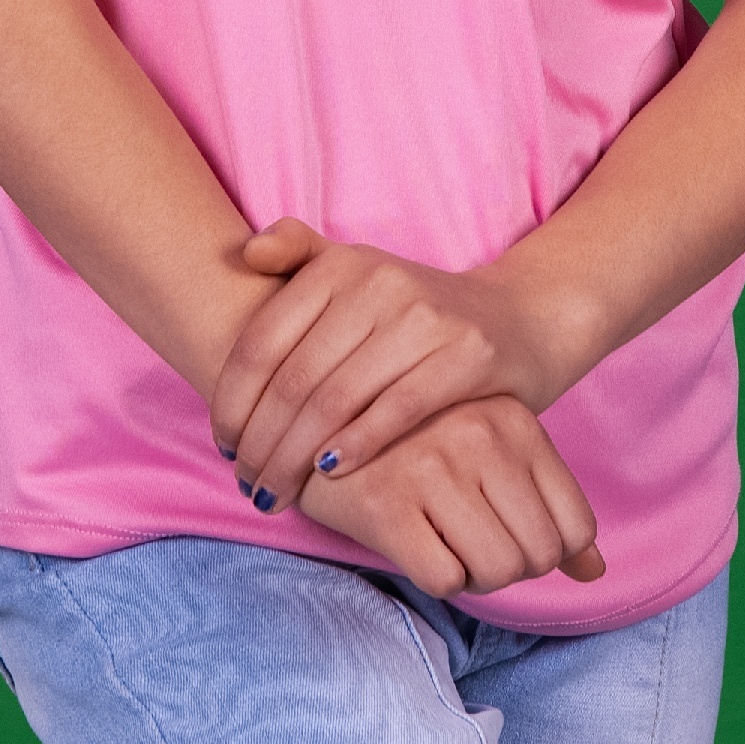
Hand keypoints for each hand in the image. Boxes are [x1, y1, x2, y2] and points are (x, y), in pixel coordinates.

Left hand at [215, 222, 554, 505]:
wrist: (520, 319)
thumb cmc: (418, 313)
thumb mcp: (359, 274)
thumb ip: (300, 254)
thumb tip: (245, 252)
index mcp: (340, 263)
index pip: (262, 341)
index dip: (232, 400)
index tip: (223, 444)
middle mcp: (379, 281)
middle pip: (295, 379)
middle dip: (261, 442)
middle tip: (247, 482)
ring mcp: (425, 317)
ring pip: (336, 401)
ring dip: (295, 457)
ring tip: (277, 491)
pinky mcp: (467, 355)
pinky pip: (394, 411)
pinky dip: (354, 447)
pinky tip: (330, 474)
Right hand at [294, 397, 603, 596]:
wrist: (314, 412)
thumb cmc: (413, 438)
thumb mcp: (491, 449)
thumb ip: (547, 505)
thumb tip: (595, 574)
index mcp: (514, 420)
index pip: (575, 527)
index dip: (549, 552)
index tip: (511, 537)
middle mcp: (480, 438)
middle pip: (538, 556)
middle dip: (509, 567)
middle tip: (471, 544)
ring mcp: (432, 468)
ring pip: (495, 573)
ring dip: (473, 575)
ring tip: (444, 542)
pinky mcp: (386, 504)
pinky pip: (444, 579)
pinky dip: (435, 576)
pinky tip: (413, 543)